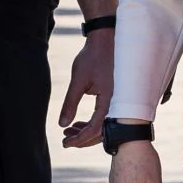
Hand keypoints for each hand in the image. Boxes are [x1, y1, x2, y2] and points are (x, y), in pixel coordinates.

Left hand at [59, 28, 113, 148]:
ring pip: (105, 126)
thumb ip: (70, 103)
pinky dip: (92, 123)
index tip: (65, 143)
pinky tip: (77, 123)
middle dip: (82, 139)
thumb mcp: (79, 79)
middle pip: (102, 131)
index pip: (95, 128)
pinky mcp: (118, 97)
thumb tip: (62, 125)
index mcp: (111, 99)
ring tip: (68, 132)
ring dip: (87, 131)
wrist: (107, 39)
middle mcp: (119, 103)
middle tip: (65, 140)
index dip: (80, 139)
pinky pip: (106, 117)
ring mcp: (120, 101)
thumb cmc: (93, 56)